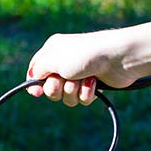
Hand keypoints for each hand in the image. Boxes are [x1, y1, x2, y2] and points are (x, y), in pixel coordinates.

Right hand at [25, 31, 142, 105]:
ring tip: (83, 80)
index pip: (35, 70)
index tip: (36, 93)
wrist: (118, 58)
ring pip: (66, 96)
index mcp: (53, 51)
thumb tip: (32, 79)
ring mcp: (79, 74)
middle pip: (50, 87)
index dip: (34, 84)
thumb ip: (37, 70)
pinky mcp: (92, 84)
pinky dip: (86, 93)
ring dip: (73, 91)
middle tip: (65, 80)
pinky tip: (94, 82)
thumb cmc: (84, 55)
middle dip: (56, 89)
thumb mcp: (53, 60)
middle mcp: (65, 62)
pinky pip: (81, 99)